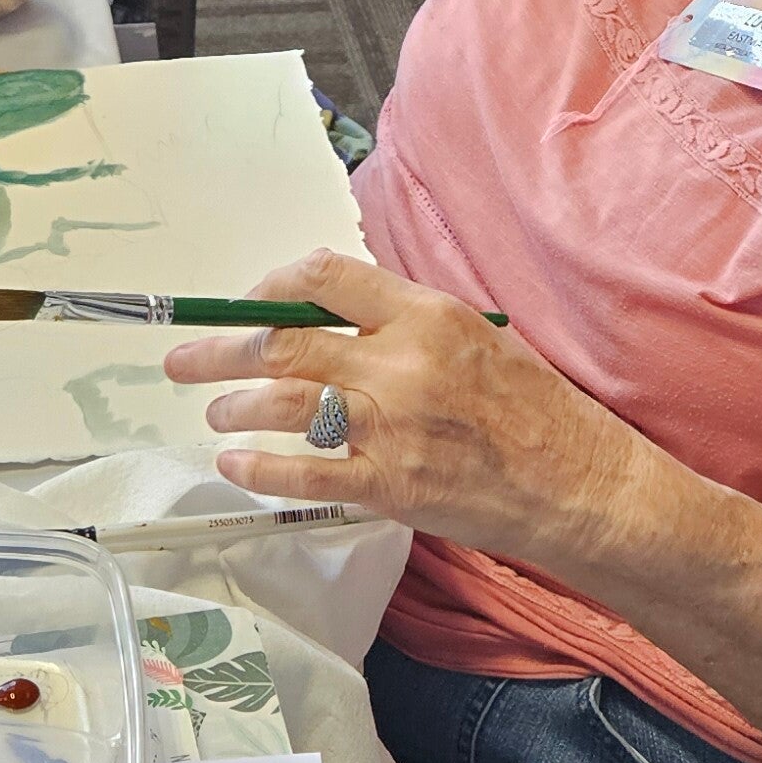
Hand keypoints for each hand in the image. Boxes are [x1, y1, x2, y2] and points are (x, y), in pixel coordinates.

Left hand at [164, 246, 626, 559]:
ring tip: (216, 411)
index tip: (247, 304)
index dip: (270, 288)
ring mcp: (392, 427)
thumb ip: (402, 322)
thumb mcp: (474, 337)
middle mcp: (401, 363)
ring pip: (284, 405)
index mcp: (425, 315)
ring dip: (234, 405)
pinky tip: (236, 463)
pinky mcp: (389, 485)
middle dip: (220, 349)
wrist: (576, 483)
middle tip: (184, 359)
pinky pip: (303, 472)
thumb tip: (329, 315)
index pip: (326, 277)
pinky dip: (258, 467)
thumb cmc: (533, 409)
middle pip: (283, 343)